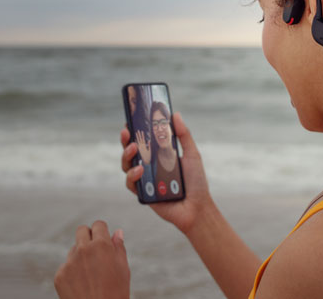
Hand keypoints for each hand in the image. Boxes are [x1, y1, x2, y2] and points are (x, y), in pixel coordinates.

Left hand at [54, 220, 129, 298]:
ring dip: (80, 256)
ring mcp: (69, 262)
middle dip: (88, 236)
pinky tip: (81, 285)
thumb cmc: (116, 293)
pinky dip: (72, 272)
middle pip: (81, 231)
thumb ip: (119, 247)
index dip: (102, 231)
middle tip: (95, 251)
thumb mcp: (124, 269)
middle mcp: (83, 250)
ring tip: (91, 275)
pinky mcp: (59, 275)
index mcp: (101, 245)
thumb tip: (117, 232)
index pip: (98, 225)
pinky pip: (66, 267)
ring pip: (73, 250)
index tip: (103, 239)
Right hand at [120, 112, 212, 233]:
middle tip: (127, 132)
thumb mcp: (192, 155)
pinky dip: (132, 175)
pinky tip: (140, 170)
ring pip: (126, 165)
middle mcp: (150, 166)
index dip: (135, 131)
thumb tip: (175, 114)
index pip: (144, 140)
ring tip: (134, 149)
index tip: (130, 120)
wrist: (197, 207)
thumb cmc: (196, 182)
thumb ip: (183, 135)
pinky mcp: (143, 193)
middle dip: (125, 140)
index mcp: (160, 155)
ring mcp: (145, 179)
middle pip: (131, 151)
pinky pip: (131, 183)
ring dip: (126, 155)